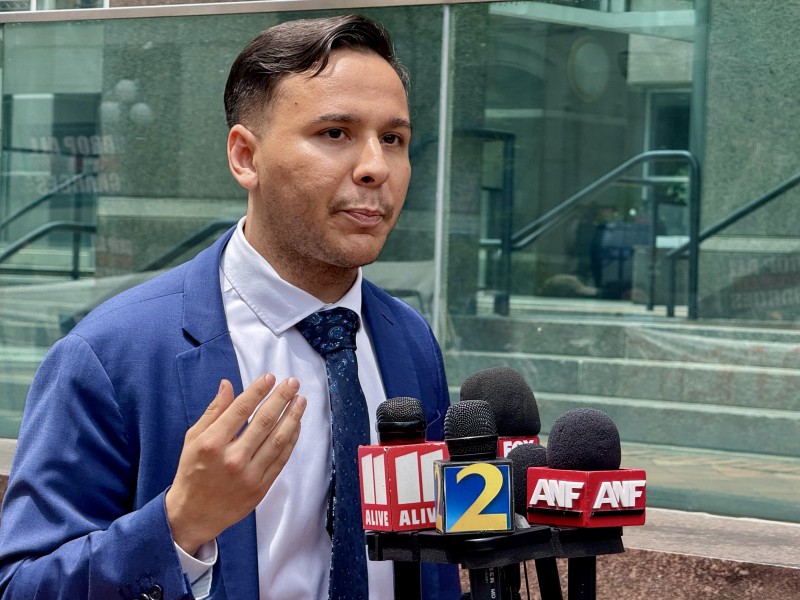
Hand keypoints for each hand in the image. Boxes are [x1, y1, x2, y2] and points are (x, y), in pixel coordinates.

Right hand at [165, 374, 305, 554]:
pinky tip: (296, 425)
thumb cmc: (192, 472)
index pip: (241, 410)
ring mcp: (249, 474)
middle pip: (264, 421)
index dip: (258, 391)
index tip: (270, 377)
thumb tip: (227, 384)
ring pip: (278, 439)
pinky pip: (281, 459)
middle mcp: (233, 458)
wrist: (194, 514)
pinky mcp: (261, 487)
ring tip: (301, 400)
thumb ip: (214, 411)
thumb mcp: (193, 439)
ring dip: (293, 417)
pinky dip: (291, 440)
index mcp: (212, 443)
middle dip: (281, 398)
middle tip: (293, 383)